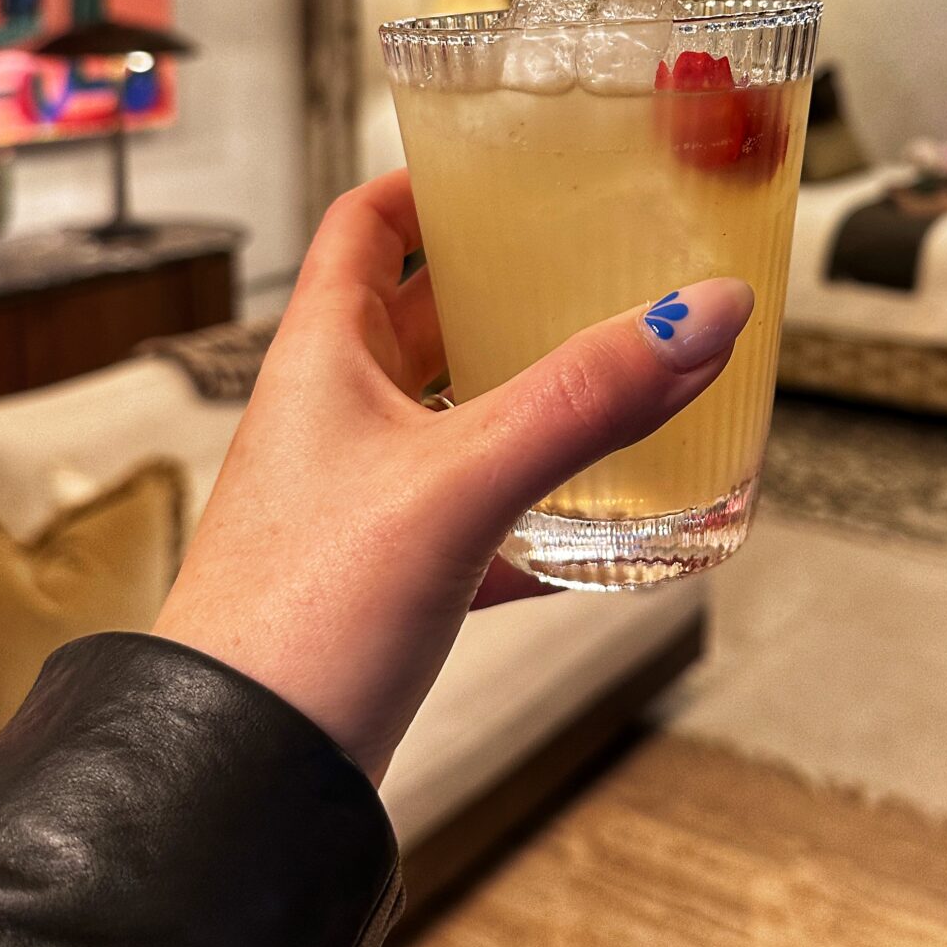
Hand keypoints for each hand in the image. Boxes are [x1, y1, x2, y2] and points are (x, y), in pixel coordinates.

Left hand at [154, 170, 752, 781]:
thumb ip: (584, 399)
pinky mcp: (390, 580)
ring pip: (455, 420)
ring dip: (528, 397)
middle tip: (588, 265)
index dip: (424, 183)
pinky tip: (606, 532)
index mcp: (321, 360)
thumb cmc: (298, 620)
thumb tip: (702, 314)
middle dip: (500, 288)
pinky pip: (480, 522)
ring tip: (616, 379)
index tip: (501, 164)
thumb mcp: (459, 486)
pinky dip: (541, 514)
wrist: (244, 782)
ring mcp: (360, 501)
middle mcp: (334, 419)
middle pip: (419, 317)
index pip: (361, 227)